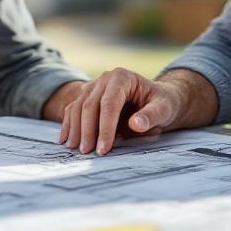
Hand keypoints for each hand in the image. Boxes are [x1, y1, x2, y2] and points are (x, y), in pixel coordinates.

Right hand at [55, 68, 215, 155]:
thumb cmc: (162, 103)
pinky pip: (73, 108)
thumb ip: (151, 116)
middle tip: (87, 152)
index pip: (109, 103)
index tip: (103, 149)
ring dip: (75, 129)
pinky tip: (65, 139)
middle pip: (89, 105)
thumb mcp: (164, 109)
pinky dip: (69, 124)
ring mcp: (94, 86)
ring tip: (75, 149)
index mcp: (122, 78)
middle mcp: (105, 79)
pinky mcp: (88, 96)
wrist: (157, 99)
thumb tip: (135, 124)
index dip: (105, 127)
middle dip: (87, 131)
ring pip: (77, 106)